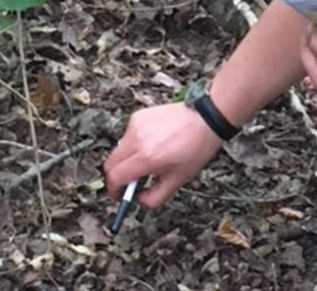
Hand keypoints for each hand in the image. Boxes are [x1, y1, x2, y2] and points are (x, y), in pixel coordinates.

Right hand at [104, 103, 222, 208]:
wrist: (206, 119)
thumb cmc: (196, 148)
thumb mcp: (178, 180)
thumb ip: (155, 197)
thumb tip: (139, 199)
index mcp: (147, 157)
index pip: (115, 177)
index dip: (114, 190)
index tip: (118, 195)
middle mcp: (137, 139)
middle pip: (111, 163)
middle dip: (117, 176)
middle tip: (130, 182)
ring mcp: (136, 125)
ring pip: (119, 150)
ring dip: (127, 159)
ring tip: (149, 160)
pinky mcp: (138, 116)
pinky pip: (127, 136)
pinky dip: (134, 144)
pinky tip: (153, 143)